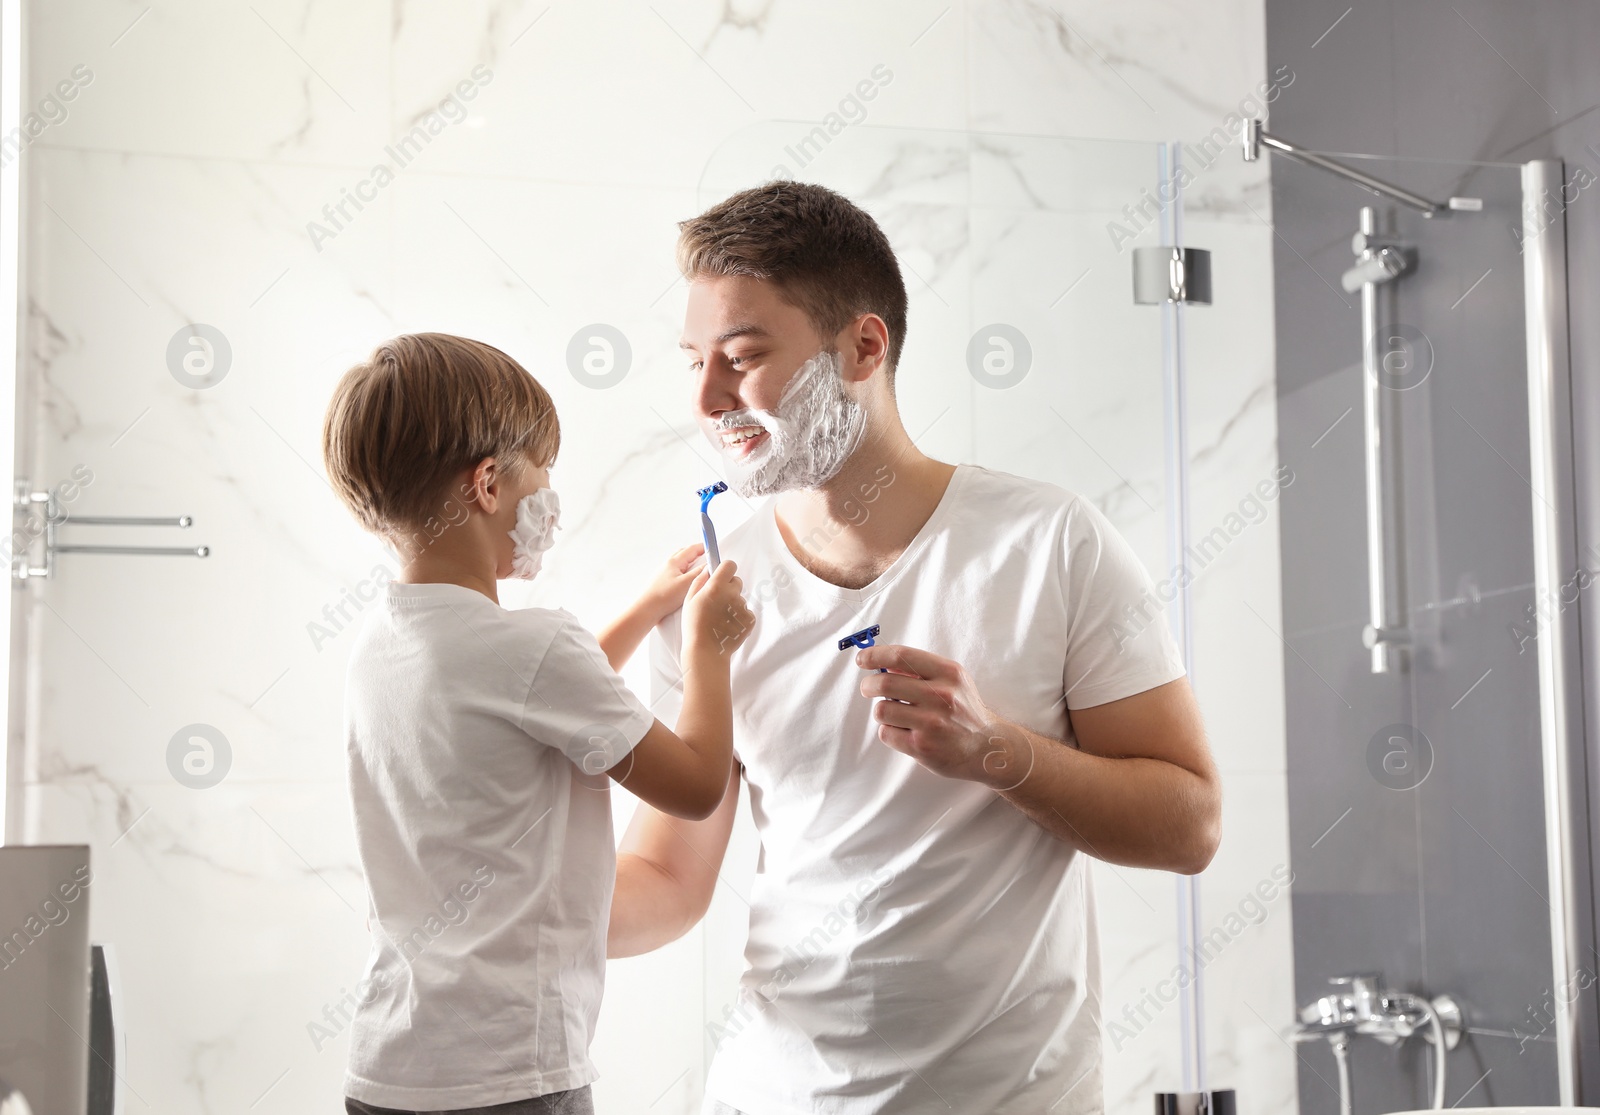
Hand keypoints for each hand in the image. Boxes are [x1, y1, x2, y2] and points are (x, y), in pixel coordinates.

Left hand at [639, 543, 705, 623]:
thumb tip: (709, 565)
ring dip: (689, 563)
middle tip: (706, 556)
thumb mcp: (687, 583)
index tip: (712, 548)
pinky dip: (683, 572)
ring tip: (698, 569)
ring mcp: (663, 573)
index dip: (703, 547)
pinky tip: (686, 581)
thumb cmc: (664, 597)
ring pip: (679, 564)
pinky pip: (675, 573)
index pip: (691, 549)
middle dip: (696, 553)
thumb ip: (699, 573)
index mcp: (674, 562)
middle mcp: (667, 565)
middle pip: (684, 553)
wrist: (646, 609)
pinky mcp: (661, 582)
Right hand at [682, 559, 754, 658]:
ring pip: (740, 598)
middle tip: (717, 602)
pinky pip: (745, 612)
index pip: (730, 565)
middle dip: (728, 587)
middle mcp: (733, 594)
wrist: (706, 651)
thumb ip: (700, 581)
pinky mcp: (750, 619)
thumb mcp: (689, 600)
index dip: (725, 570)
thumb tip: (708, 569)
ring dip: (732, 604)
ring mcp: (743, 607)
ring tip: (719, 619)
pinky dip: (739, 617)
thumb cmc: (694, 625)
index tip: (720, 576)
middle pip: (736, 581)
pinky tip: (727, 626)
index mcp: (717, 587)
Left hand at [856, 644, 1034, 789]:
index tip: (862, 658)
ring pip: (882, 710)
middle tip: (868, 688)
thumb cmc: (965, 710)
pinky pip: (886, 733)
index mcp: (948, 673)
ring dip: (882, 711)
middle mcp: (941, 696)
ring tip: (896, 714)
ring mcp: (931, 723)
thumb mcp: (952, 681)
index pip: (900, 655)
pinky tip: (905, 732)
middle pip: (884, 683)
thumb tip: (883, 663)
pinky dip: (889, 732)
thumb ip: (921, 670)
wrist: (988, 746)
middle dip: (869, 685)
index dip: (875, 654)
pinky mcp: (922, 746)